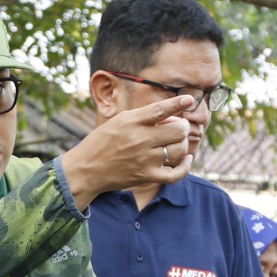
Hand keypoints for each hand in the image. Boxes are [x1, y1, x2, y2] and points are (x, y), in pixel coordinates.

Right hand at [62, 95, 196, 207]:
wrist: (86, 169)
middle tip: (178, 127)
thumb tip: (170, 116)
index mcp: (132, 122)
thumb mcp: (118, 121)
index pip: (161, 109)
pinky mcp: (146, 176)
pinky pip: (175, 174)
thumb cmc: (102, 143)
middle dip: (182, 127)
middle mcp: (140, 139)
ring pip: (179, 149)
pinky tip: (186, 159)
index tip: (190, 100)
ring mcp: (145, 159)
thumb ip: (142, 117)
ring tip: (176, 142)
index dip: (178, 104)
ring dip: (182, 144)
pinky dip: (185, 167)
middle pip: (178, 130)